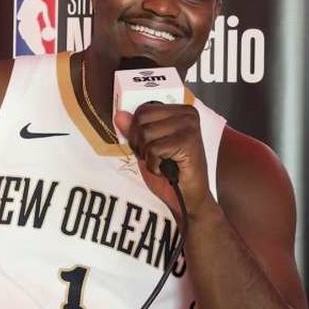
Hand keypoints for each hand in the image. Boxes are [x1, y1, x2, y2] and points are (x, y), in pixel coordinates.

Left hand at [114, 103, 213, 217]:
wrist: (188, 198)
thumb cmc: (170, 172)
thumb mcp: (146, 147)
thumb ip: (134, 130)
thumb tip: (119, 115)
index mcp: (179, 110)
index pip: (142, 110)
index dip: (137, 132)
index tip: (151, 147)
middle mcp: (187, 114)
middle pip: (142, 120)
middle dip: (140, 143)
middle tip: (156, 157)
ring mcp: (189, 127)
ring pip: (146, 134)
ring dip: (148, 156)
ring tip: (163, 163)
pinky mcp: (188, 143)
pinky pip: (154, 149)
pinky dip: (154, 165)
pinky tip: (167, 170)